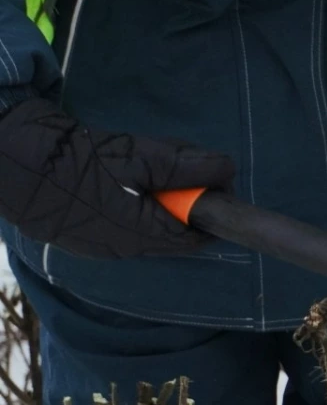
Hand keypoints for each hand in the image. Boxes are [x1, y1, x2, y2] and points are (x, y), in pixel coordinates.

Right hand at [0, 98, 235, 258]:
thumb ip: (186, 166)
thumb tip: (227, 170)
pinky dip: (132, 201)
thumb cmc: (75, 159)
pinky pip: (122, 222)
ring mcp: (100, 244)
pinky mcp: (81, 234)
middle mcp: (124, 248)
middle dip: (183, 201)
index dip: (210, 210)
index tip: (214, 182)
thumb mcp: (138, 156)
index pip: (196, 237)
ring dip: (157, 198)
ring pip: (147, 225)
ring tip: (145, 165)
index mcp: (141, 235)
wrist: (7, 158)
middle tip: (180, 166)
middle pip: (172, 231)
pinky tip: (120, 175)